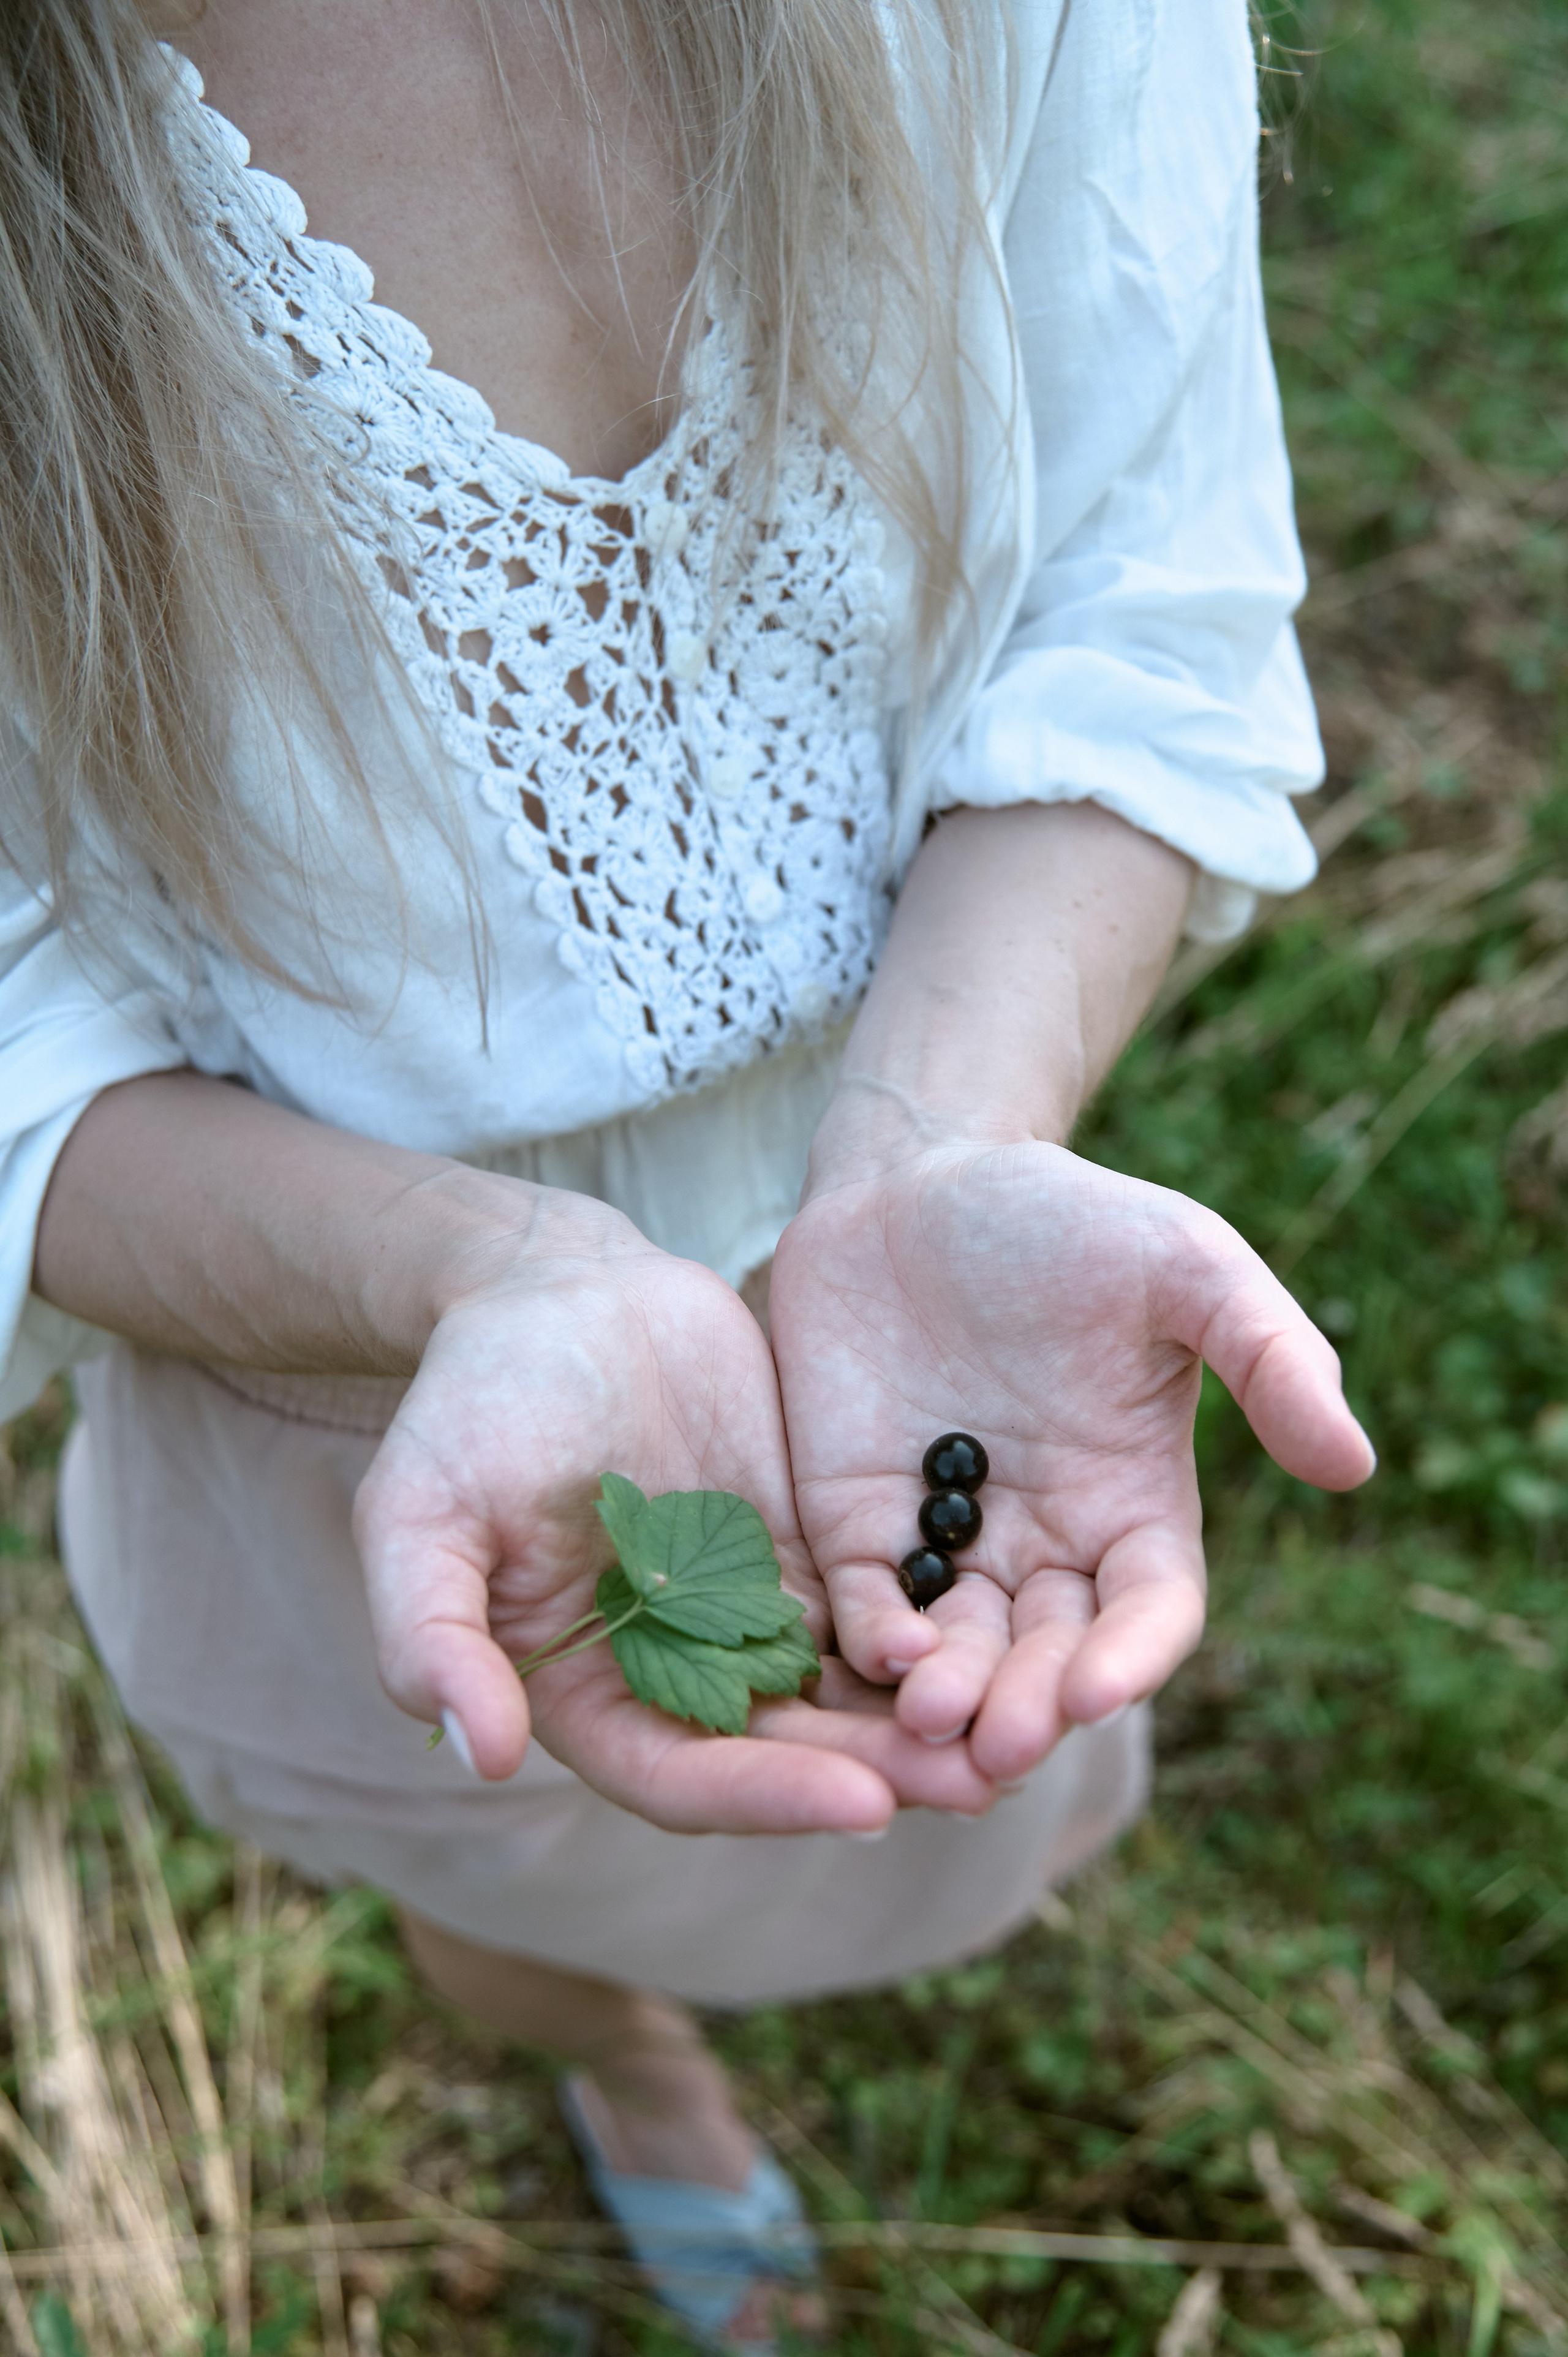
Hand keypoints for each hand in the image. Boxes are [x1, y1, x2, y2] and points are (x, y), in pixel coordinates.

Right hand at [353, 1190, 996, 1831]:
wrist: (555, 1294)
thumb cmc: (470, 1402)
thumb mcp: (419, 1510)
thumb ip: (427, 1630)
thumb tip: (475, 1749)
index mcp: (588, 1692)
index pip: (684, 1776)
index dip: (770, 1794)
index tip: (864, 1803)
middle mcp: (677, 1675)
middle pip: (788, 1749)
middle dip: (884, 1771)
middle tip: (985, 1779)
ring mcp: (749, 1616)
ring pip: (849, 1693)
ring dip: (930, 1720)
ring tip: (1023, 1729)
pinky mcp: (808, 1552)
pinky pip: (881, 1609)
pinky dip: (940, 1634)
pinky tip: (1019, 1635)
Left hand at [770, 1140, 1373, 1784]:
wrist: (919, 1173)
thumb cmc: (1066, 1215)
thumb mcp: (1185, 1265)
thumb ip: (1267, 1356)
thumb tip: (1354, 1466)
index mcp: (1131, 1502)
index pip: (1147, 1609)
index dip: (1131, 1657)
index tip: (1100, 1688)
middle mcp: (1043, 1540)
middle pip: (1047, 1654)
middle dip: (1028, 1703)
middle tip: (1002, 1742)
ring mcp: (945, 1536)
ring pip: (955, 1651)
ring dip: (948, 1696)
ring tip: (931, 1722)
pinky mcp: (853, 1520)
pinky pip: (862, 1600)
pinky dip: (870, 1637)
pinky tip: (876, 1655)